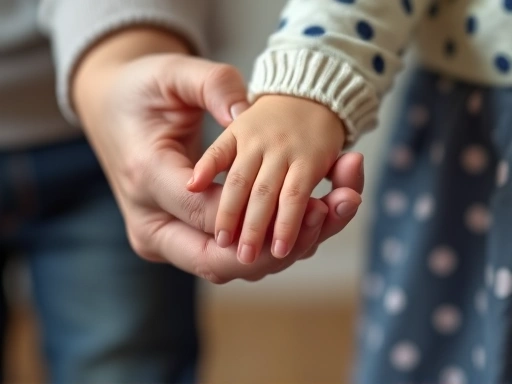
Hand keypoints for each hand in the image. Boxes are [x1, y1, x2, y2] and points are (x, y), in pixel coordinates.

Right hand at [73, 28, 362, 281]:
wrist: (112, 113)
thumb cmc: (141, 93)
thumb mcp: (170, 73)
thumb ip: (211, 86)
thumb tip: (249, 111)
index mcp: (146, 177)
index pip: (207, 214)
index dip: (262, 215)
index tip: (314, 199)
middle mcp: (149, 222)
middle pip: (215, 262)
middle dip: (276, 249)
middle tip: (327, 216)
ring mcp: (162, 237)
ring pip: (225, 267)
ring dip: (279, 251)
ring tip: (327, 214)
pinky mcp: (177, 239)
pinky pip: (225, 255)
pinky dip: (264, 244)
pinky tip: (302, 220)